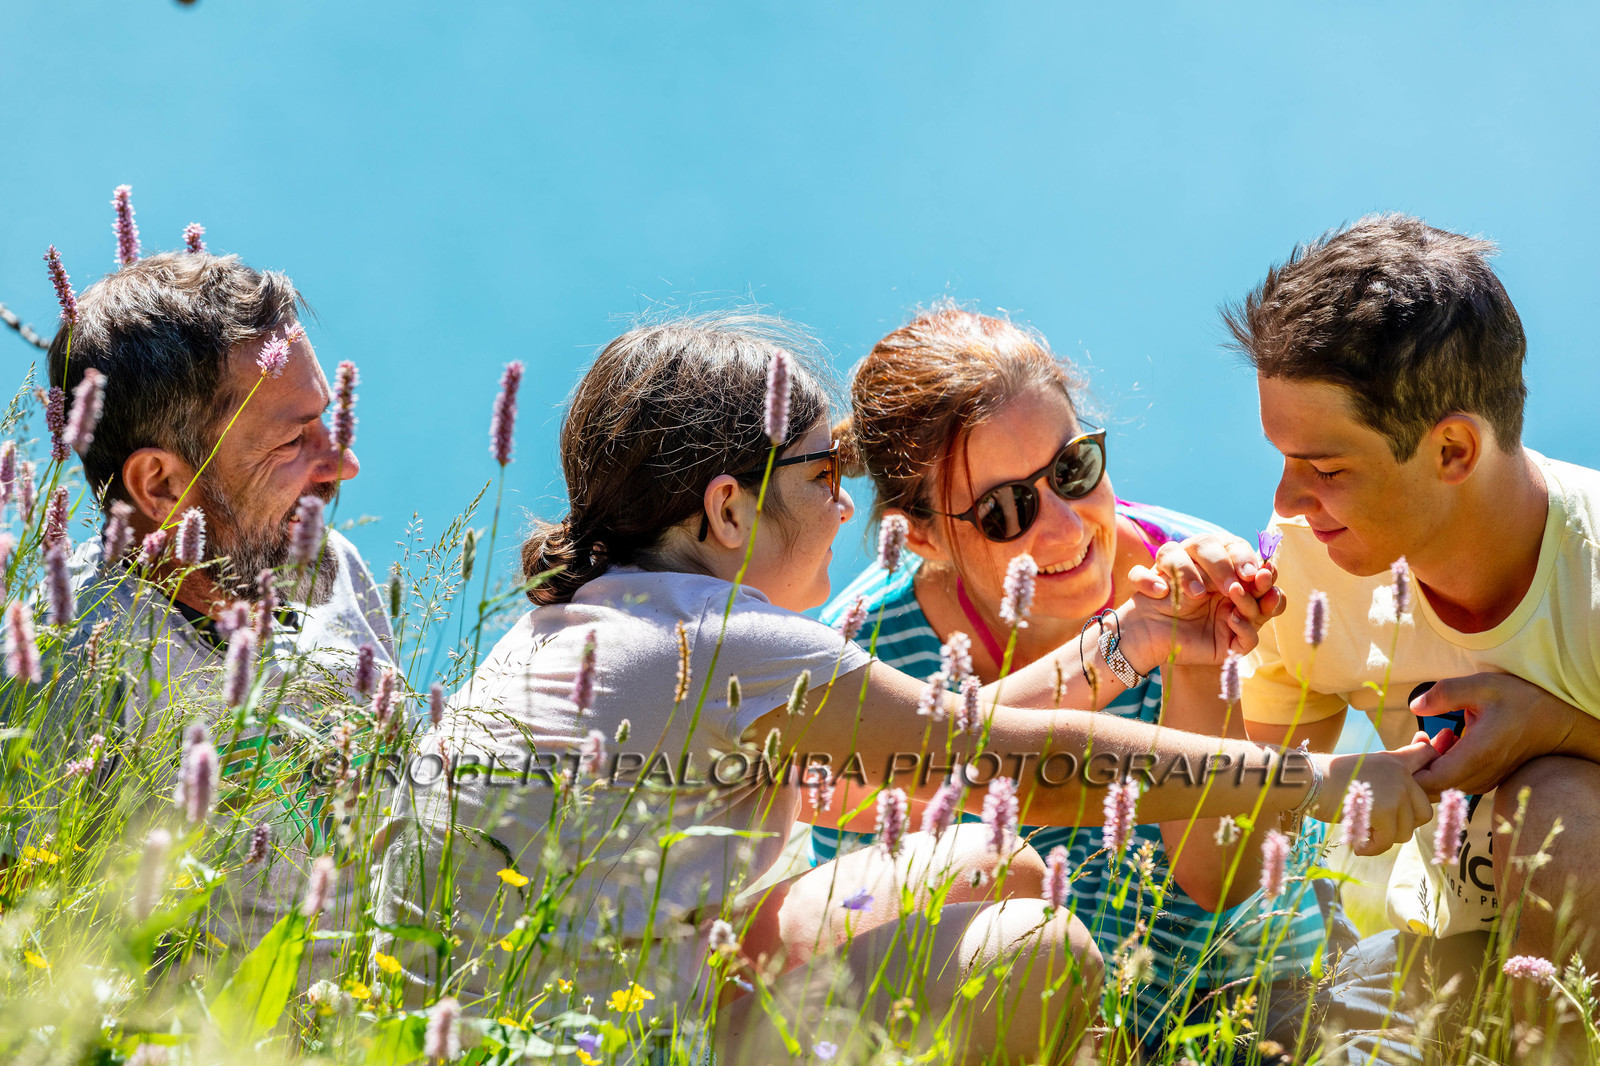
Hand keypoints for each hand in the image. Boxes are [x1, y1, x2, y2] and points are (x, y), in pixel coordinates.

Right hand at [1124, 533, 1286, 669]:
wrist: (1164, 652)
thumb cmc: (1201, 640)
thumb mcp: (1235, 637)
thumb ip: (1257, 618)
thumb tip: (1273, 595)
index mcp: (1221, 571)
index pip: (1236, 549)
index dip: (1248, 558)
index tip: (1259, 577)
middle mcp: (1194, 565)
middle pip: (1207, 542)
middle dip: (1224, 565)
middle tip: (1233, 589)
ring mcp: (1166, 572)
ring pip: (1174, 550)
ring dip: (1188, 571)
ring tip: (1197, 596)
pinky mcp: (1143, 583)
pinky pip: (1140, 574)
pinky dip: (1149, 581)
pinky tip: (1161, 594)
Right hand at [1313, 735, 1438, 855]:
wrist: (1306, 780)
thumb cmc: (1329, 777)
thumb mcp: (1366, 767)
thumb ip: (1392, 773)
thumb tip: (1414, 771)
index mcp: (1396, 761)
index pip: (1428, 756)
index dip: (1431, 774)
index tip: (1419, 789)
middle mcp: (1401, 774)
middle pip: (1424, 813)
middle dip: (1402, 825)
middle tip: (1378, 826)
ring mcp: (1395, 792)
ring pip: (1406, 831)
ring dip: (1385, 838)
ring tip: (1363, 832)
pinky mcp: (1384, 811)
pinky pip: (1387, 841)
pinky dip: (1372, 847)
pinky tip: (1358, 845)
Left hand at [1409, 673, 1580, 795]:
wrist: (1557, 720)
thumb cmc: (1522, 700)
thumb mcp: (1482, 685)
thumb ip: (1445, 694)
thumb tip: (1415, 706)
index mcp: (1477, 754)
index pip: (1431, 782)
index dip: (1413, 767)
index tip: (1418, 738)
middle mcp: (1481, 774)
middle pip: (1434, 787)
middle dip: (1420, 763)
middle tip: (1424, 733)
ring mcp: (1486, 780)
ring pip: (1445, 785)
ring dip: (1434, 763)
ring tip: (1442, 733)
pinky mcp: (1489, 780)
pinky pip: (1458, 781)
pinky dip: (1447, 765)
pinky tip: (1454, 740)